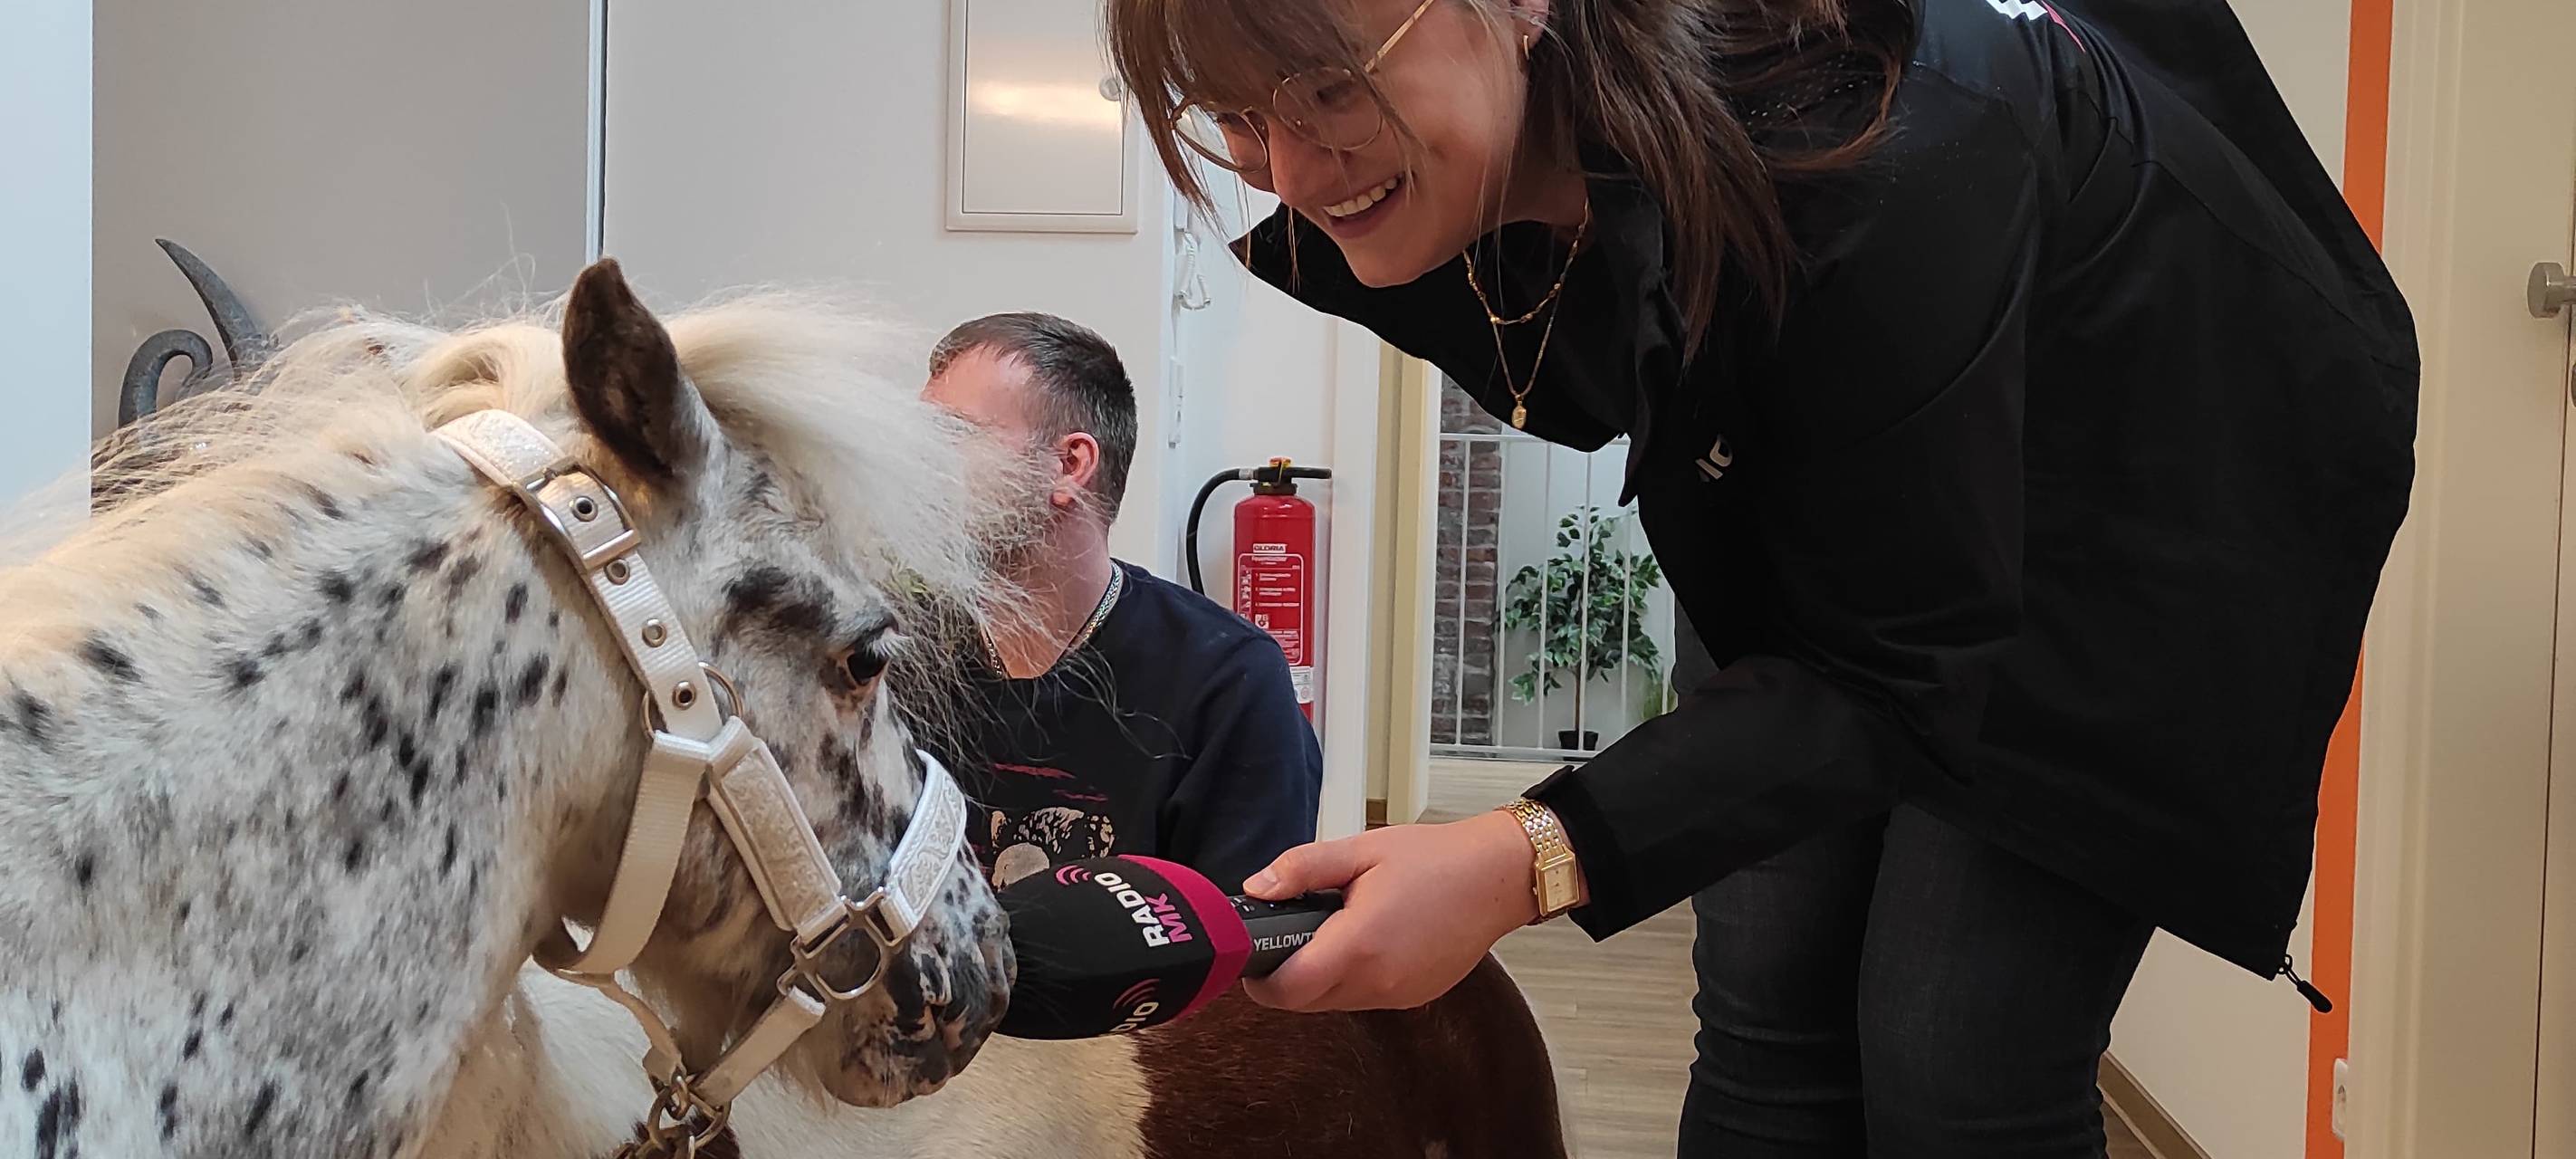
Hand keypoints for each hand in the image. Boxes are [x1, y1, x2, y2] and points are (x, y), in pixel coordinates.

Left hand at [1238, 810, 1541, 1011]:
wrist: (1497, 878)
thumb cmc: (1434, 860)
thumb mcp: (1359, 850)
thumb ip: (1302, 869)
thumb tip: (1257, 888)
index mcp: (1358, 944)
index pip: (1287, 990)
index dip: (1259, 979)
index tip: (1253, 956)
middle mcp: (1377, 982)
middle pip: (1305, 1002)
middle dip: (1286, 976)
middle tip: (1290, 933)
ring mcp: (1397, 995)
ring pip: (1333, 1003)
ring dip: (1319, 978)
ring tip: (1333, 930)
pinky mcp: (1413, 998)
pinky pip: (1364, 999)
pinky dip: (1352, 979)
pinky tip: (1366, 942)